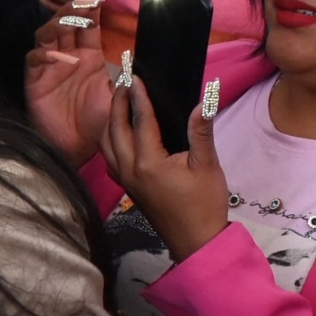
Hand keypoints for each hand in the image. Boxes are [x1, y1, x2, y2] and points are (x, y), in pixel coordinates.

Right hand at [24, 1, 111, 166]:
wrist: (78, 149)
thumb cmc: (98, 122)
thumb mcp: (117, 93)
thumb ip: (123, 72)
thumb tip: (137, 53)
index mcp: (88, 55)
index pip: (89, 23)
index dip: (94, 5)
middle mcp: (68, 56)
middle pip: (65, 22)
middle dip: (76, 7)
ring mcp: (49, 67)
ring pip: (47, 34)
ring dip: (58, 23)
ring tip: (73, 18)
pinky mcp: (35, 81)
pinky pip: (35, 60)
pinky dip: (46, 56)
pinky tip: (60, 57)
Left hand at [100, 76, 227, 261]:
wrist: (195, 241)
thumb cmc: (204, 204)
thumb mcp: (208, 166)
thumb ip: (201, 132)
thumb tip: (203, 101)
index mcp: (148, 162)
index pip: (140, 120)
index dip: (138, 96)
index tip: (134, 74)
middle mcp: (130, 169)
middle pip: (115, 129)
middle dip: (117, 102)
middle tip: (122, 79)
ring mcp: (125, 180)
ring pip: (107, 144)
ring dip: (110, 120)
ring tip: (119, 100)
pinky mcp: (127, 187)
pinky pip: (110, 158)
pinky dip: (110, 139)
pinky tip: (119, 132)